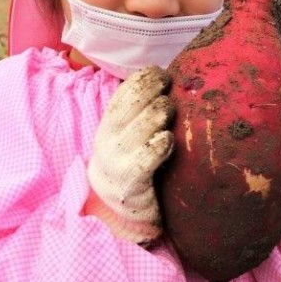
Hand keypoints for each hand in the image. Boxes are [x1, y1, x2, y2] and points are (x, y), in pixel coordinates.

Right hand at [86, 66, 174, 244]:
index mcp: (110, 121)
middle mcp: (109, 137)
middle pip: (135, 102)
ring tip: (171, 114)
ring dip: (161, 114)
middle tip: (171, 96)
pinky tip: (168, 141)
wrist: (117, 206)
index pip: (126, 90)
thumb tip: (170, 78)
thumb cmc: (133, 160)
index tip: (164, 75)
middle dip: (155, 92)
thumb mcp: (130, 131)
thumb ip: (142, 108)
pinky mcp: (131, 180)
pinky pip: (148, 155)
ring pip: (145, 124)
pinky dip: (161, 144)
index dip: (146, 78)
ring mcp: (118, 159)